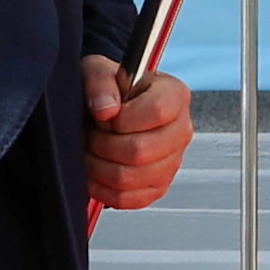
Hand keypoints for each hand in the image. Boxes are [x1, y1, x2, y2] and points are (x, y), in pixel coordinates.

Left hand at [83, 56, 192, 212]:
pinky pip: (128, 199)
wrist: (107, 110)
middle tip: (90, 133)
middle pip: (140, 150)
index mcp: (174, 95)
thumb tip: (107, 109)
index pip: (158, 111)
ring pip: (130, 177)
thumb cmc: (107, 89)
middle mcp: (180, 130)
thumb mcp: (97, 70)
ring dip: (97, 166)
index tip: (105, 114)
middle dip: (102, 144)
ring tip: (89, 150)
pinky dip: (102, 188)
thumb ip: (100, 82)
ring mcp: (172, 162)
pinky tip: (94, 170)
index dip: (123, 117)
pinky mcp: (157, 186)